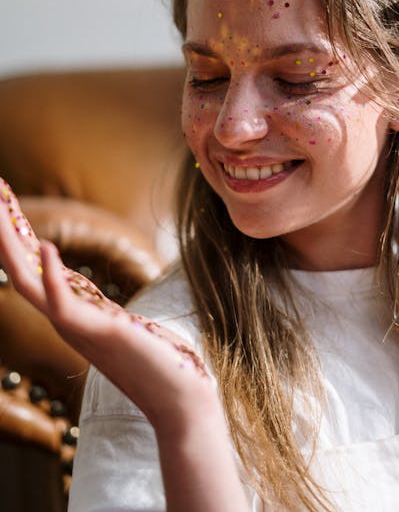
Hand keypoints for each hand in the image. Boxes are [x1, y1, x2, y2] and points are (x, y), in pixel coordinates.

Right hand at [0, 179, 211, 430]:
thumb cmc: (153, 361)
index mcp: (69, 313)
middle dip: (4, 231)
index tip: (3, 202)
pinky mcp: (98, 333)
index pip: (33, 267)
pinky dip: (53, 275)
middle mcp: (64, 320)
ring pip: (29, 283)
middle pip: (21, 269)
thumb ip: (96, 309)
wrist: (177, 399)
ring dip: (12, 246)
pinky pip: (65, 304)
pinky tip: (48, 246)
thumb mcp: (116, 324)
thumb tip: (88, 293)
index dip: (16, 235)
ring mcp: (76, 328)